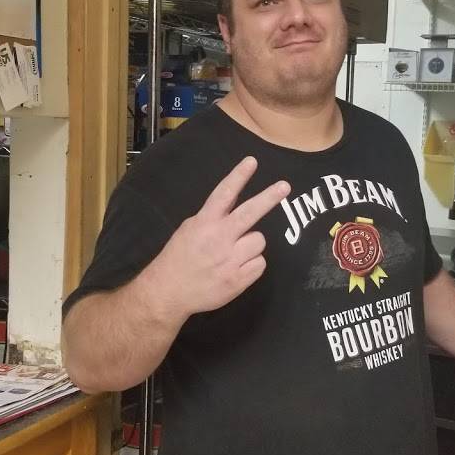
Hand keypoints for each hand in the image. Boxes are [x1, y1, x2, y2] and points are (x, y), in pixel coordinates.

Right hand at [146, 156, 289, 325]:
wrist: (169, 292)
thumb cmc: (180, 257)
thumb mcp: (190, 229)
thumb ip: (214, 216)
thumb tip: (235, 200)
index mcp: (204, 223)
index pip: (224, 194)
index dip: (238, 176)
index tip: (252, 161)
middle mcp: (219, 239)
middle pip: (249, 213)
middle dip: (268, 198)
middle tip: (285, 186)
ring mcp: (230, 261)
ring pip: (259, 241)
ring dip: (251, 245)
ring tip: (234, 254)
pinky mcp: (238, 280)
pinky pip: (260, 264)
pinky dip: (252, 265)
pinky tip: (236, 268)